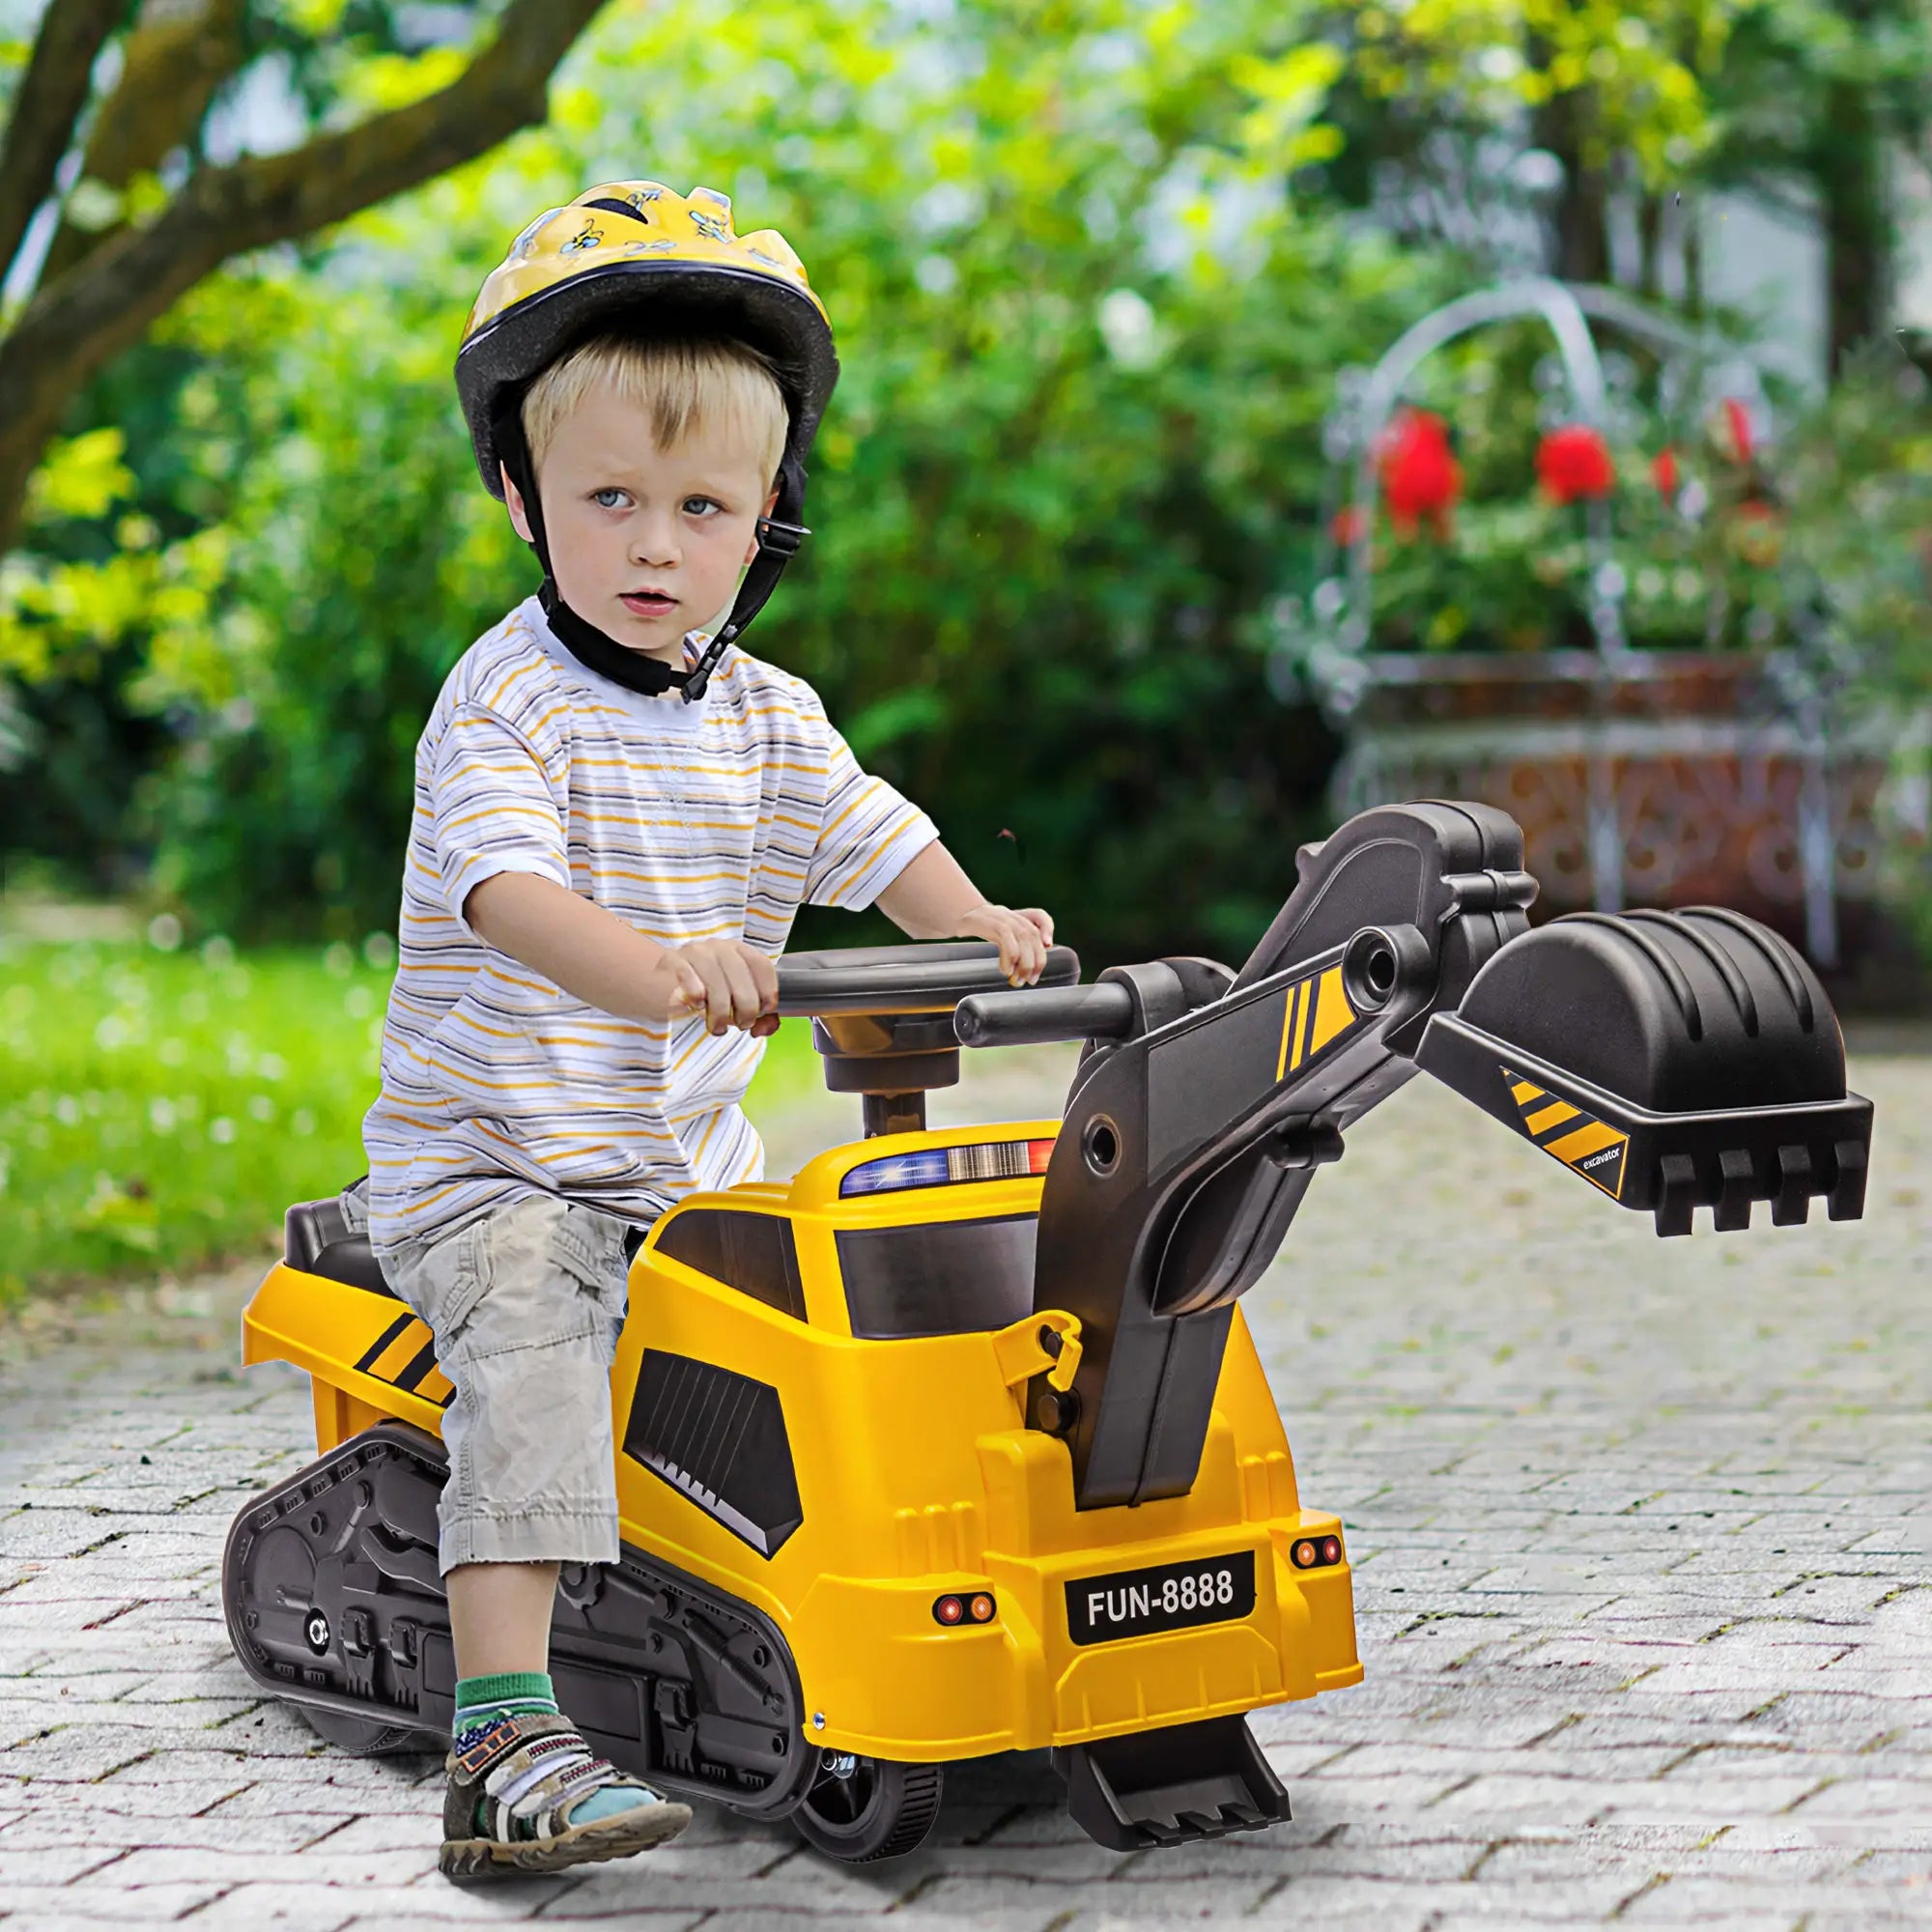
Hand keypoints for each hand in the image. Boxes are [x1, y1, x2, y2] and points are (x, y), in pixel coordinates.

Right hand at [655, 939, 779, 1036]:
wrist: (659, 983)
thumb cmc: (704, 992)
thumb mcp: (731, 1001)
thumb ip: (756, 1014)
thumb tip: (769, 1027)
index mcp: (737, 951)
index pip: (761, 965)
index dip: (768, 990)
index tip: (766, 1010)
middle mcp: (718, 947)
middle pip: (741, 977)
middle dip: (747, 1007)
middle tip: (742, 1025)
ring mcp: (694, 953)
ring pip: (716, 984)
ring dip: (721, 1012)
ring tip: (718, 1028)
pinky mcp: (672, 962)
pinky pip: (689, 980)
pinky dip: (697, 997)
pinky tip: (697, 1006)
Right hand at [956, 903, 1053, 986]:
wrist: (959, 917)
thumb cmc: (983, 930)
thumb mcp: (1003, 934)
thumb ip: (1019, 947)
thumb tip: (1030, 971)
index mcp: (1017, 917)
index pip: (1039, 916)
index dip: (1047, 928)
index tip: (1048, 945)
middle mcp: (1011, 915)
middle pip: (1032, 935)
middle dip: (1036, 960)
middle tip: (1031, 980)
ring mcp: (1001, 917)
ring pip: (1023, 937)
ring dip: (1024, 962)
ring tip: (1017, 979)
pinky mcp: (988, 922)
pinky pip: (1006, 938)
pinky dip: (1009, 956)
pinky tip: (1005, 970)